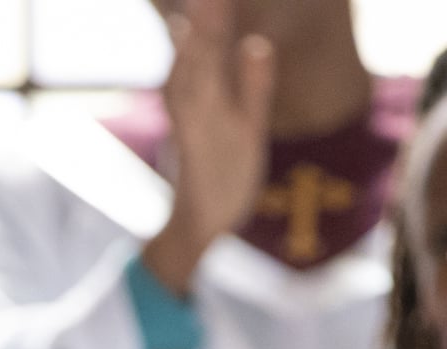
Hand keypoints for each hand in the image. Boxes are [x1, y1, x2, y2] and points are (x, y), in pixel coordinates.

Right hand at [141, 0, 275, 295]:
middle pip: (200, 55)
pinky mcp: (193, 155)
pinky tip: (194, 69)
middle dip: (205, 19)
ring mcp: (193, 131)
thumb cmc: (223, 176)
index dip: (214, 17)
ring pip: (192, 80)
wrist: (198, 228)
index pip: (211, 48)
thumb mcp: (247, 124)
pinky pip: (190, 118)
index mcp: (208, 99)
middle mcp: (196, 110)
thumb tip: (257, 44)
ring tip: (202, 6)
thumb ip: (254, 86)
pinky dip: (189, 90)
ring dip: (195, 44)